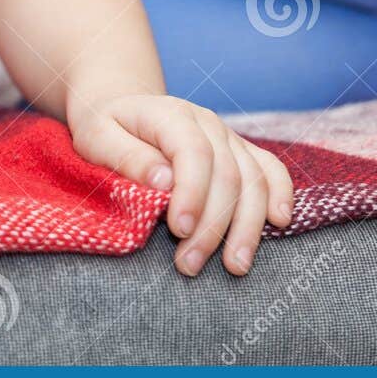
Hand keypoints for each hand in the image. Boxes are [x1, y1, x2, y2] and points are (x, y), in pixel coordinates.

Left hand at [67, 92, 293, 276]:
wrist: (123, 111)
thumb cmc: (105, 129)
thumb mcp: (96, 138)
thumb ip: (126, 157)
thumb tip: (163, 182)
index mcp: (170, 115)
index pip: (193, 152)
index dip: (192, 193)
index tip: (179, 230)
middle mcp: (207, 122)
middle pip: (228, 174)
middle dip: (214, 226)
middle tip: (190, 265)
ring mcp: (228, 137)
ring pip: (254, 179)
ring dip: (248, 226)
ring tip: (234, 266)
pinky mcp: (240, 152)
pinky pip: (271, 169)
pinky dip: (280, 194)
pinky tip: (278, 222)